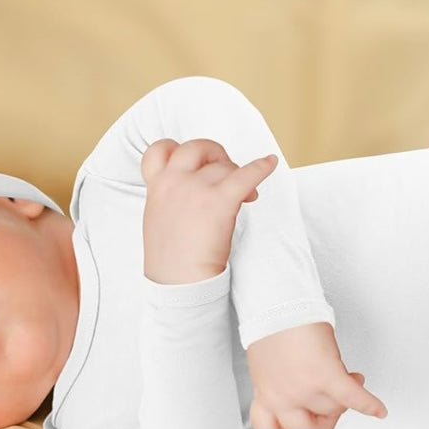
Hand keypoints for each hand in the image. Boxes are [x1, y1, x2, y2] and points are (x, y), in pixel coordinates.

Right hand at [140, 138, 276, 283]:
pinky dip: (262, 167)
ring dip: (237, 175)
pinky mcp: (220, 200)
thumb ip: (171, 198)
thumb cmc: (170, 258)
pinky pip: (246, 175)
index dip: (177, 150)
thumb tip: (197, 192)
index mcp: (157, 186)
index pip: (160, 150)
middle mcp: (175, 181)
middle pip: (197, 147)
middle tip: (226, 171)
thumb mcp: (159, 218)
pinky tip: (271, 163)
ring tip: (246, 195)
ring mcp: (197, 189)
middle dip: (215, 155)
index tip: (193, 160)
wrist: (178, 281)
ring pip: (224, 166)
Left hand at [245, 322, 387, 428]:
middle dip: (326, 418)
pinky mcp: (325, 374)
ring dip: (346, 399)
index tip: (305, 420)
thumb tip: (304, 384)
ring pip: (333, 410)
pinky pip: (353, 398)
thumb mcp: (268, 365)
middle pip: (310, 428)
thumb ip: (283, 381)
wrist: (275, 304)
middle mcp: (282, 398)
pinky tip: (379, 409)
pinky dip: (370, 404)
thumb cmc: (271, 325)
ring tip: (352, 379)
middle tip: (334, 405)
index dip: (292, 428)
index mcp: (265, 394)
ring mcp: (303, 389)